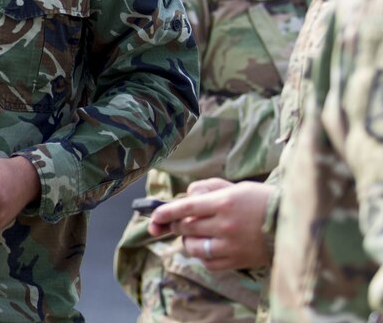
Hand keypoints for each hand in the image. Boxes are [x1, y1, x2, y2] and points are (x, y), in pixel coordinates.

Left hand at [148, 180, 273, 270]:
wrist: (294, 224)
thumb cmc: (262, 201)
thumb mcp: (236, 187)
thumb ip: (209, 190)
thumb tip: (186, 197)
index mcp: (224, 202)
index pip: (185, 208)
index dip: (166, 212)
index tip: (154, 216)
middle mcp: (225, 225)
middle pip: (186, 228)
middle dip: (175, 225)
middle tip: (174, 223)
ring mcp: (231, 245)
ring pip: (194, 247)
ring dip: (187, 242)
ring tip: (193, 236)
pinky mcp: (238, 261)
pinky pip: (209, 263)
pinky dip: (202, 257)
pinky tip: (208, 248)